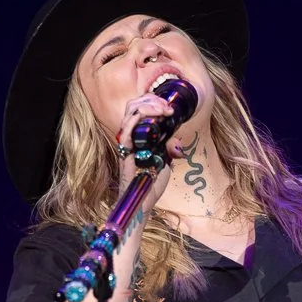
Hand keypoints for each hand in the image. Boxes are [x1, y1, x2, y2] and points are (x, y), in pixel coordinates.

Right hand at [116, 91, 183, 212]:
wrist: (144, 201)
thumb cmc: (151, 183)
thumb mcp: (165, 161)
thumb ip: (168, 148)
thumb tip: (177, 140)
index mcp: (138, 135)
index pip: (140, 109)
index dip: (155, 103)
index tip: (171, 109)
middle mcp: (130, 135)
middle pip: (134, 105)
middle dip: (152, 100)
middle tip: (168, 108)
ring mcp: (127, 142)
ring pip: (131, 112)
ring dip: (149, 106)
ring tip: (164, 110)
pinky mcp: (125, 151)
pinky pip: (127, 129)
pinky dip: (138, 118)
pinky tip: (153, 116)